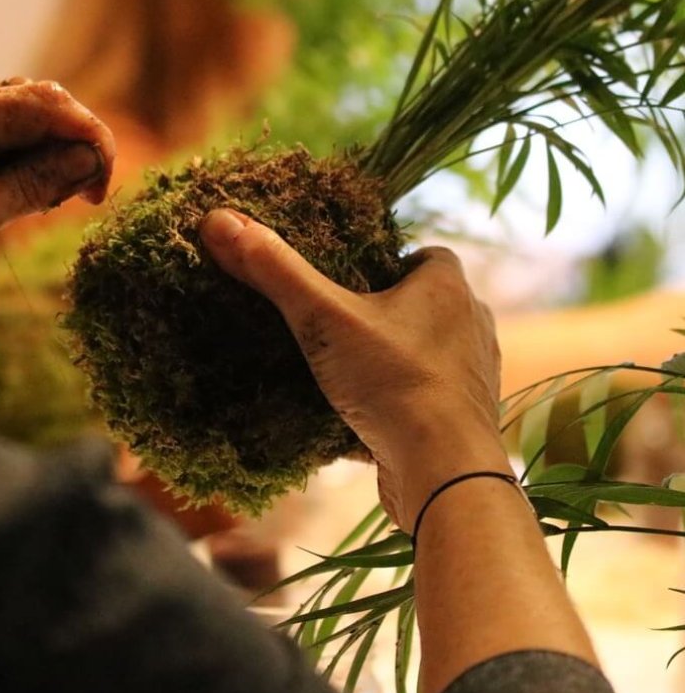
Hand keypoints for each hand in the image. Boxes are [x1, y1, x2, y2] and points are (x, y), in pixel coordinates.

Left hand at [0, 80, 114, 420]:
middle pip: (23, 104)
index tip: (105, 180)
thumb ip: (31, 182)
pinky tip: (29, 194)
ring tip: (61, 198)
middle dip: (66, 142)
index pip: (33, 103)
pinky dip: (16, 164)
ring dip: (44, 154)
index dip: (83, 134)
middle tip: (88, 195)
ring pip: (8, 122)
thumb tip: (86, 156)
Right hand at [200, 209, 507, 529]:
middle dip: (385, 309)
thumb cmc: (392, 382)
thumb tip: (219, 220)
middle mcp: (471, 322)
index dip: (388, 262)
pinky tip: (363, 415)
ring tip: (346, 368)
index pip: (423, 255)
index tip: (348, 279)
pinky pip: (427, 395)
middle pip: (424, 303)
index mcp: (447, 285)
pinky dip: (399, 400)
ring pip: (427, 350)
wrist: (445, 472)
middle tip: (337, 322)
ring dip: (393, 356)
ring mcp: (473, 373)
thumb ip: (275, 271)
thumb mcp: (323, 320)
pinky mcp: (465, 418)